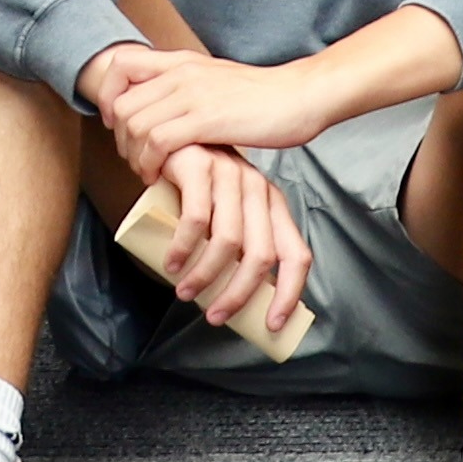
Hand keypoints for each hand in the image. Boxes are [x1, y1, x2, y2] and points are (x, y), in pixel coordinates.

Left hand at [85, 40, 329, 180]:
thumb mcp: (215, 80)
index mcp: (181, 61)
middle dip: (119, 138)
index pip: (120, 62)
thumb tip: (165, 107)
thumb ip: (188, 87)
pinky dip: (150, 163)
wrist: (300, 96)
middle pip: (120, 102)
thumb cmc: (263, 97)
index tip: (117, 122)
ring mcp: (193, 95)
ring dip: (133, 156)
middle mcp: (181, 73)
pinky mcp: (207, 120)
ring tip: (147, 172)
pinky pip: (158, 141)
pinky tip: (160, 176)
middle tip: (135, 158)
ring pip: (135, 124)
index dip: (107, 94)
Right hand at [134, 141, 309, 342]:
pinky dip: (184, 248)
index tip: (271, 324)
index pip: (296, 254)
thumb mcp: (225, 211)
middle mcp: (258, 189)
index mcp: (273, 205)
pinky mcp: (200, 166)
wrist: (166, 137)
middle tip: (215, 317)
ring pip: (228, 241)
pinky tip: (171, 263)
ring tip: (184, 292)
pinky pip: (197, 218)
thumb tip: (233, 298)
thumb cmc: (195, 184)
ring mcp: (231, 175)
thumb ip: (234, 242)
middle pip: (261, 256)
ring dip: (205, 276)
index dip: (289, 293)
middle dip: (238, 295)